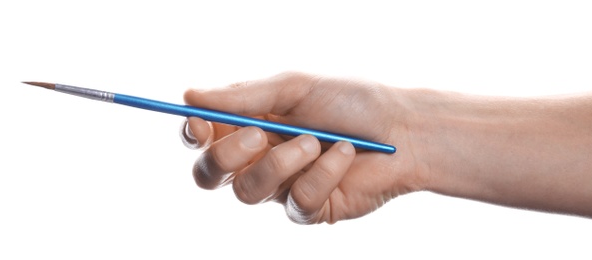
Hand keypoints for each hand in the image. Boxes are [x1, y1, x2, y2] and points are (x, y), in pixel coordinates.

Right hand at [180, 72, 424, 223]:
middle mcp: (259, 158)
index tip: (200, 123)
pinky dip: (322, 174)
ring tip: (315, 140)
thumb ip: (243, 96)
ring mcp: (282, 187)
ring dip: (281, 163)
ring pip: (248, 192)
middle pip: (210, 174)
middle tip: (256, 135)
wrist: (402, 128)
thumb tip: (189, 97)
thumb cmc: (349, 101)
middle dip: (225, 157)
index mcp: (250, 125)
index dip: (193, 134)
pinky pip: (297, 202)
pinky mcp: (308, 209)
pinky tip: (345, 155)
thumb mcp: (293, 87)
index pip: (204, 137)